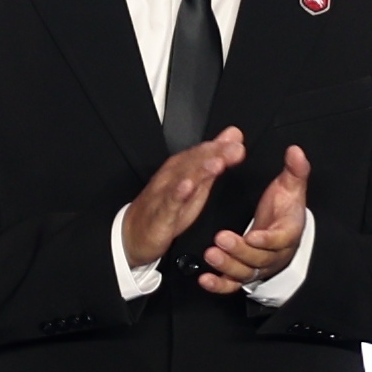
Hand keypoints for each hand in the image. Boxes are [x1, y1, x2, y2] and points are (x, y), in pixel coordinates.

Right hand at [119, 127, 247, 268]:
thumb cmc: (168, 207)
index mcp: (181, 169)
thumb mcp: (197, 184)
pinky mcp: (160, 215)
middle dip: (214, 154)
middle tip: (234, 149)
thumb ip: (215, 160)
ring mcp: (164, 194)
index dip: (220, 147)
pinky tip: (187, 187)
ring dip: (199, 170)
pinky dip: (177, 194)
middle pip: (193, 162)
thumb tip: (233, 138)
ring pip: (182, 179)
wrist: (134, 234)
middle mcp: (172, 177)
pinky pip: (168, 203)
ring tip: (217, 164)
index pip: (201, 153)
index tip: (238, 143)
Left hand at [195, 143, 310, 293]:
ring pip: (244, 272)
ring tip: (211, 253)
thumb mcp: (291, 188)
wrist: (283, 232)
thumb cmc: (285, 210)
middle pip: (258, 258)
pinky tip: (204, 279)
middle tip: (221, 239)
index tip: (253, 234)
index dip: (267, 239)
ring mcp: (257, 267)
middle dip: (240, 250)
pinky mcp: (243, 275)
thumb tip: (295, 151)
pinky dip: (218, 284)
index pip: (279, 239)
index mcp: (287, 234)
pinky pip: (231, 284)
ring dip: (227, 265)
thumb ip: (295, 170)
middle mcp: (273, 255)